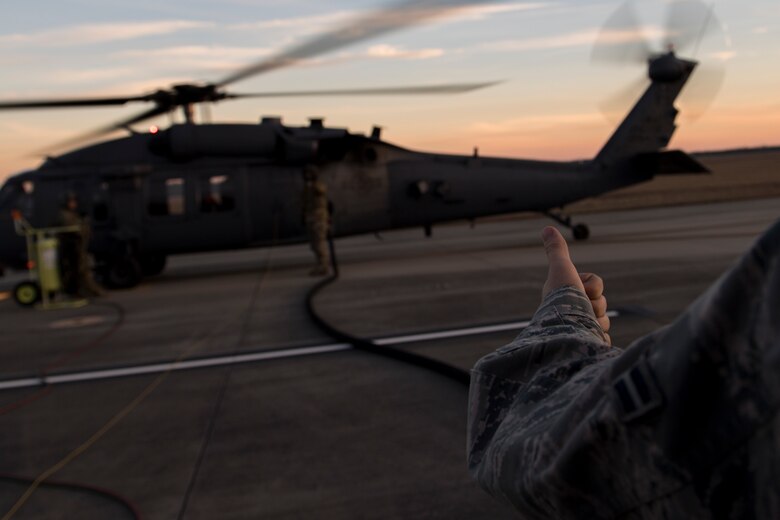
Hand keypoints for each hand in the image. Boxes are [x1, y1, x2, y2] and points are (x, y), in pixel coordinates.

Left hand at [541, 226, 610, 343]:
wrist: (566, 332)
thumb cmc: (562, 299)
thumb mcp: (561, 269)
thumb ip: (557, 250)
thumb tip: (547, 227)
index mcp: (566, 294)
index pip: (595, 284)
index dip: (593, 286)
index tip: (579, 289)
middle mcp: (572, 311)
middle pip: (601, 302)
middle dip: (596, 305)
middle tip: (582, 309)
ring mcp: (580, 329)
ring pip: (603, 321)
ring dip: (597, 322)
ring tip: (583, 326)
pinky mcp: (586, 345)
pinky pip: (601, 338)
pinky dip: (598, 338)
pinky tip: (587, 339)